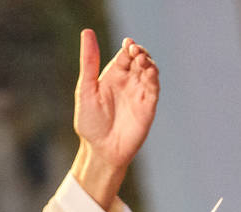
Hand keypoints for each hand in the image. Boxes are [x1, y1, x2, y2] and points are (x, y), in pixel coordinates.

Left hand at [72, 29, 159, 207]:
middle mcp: (129, 82)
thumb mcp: (85, 89)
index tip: (128, 44)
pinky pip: (154, 89)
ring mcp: (140, 94)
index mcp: (114, 76)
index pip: (125, 55)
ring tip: (142, 60)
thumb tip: (87, 32)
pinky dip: (154, 79)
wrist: (100, 150)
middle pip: (140, 60)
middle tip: (135, 51)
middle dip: (140, 53)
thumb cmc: (90, 122)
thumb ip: (88, 62)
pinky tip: (149, 73)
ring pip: (150, 72)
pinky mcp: (148, 107)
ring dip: (149, 63)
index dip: (129, 47)